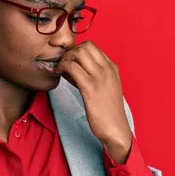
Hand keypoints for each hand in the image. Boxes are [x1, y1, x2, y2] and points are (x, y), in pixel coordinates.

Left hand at [56, 41, 132, 163]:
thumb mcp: (104, 87)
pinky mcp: (90, 88)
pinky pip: (72, 68)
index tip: (70, 61)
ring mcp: (100, 77)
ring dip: (65, 58)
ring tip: (60, 69)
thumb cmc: (107, 111)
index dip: (77, 50)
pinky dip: (62, 67)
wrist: (116, 129)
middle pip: (85, 46)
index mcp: (112, 67)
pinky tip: (58, 74)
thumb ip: (91, 75)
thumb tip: (71, 67)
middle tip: (63, 64)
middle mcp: (107, 69)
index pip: (92, 46)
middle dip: (70, 52)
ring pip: (78, 53)